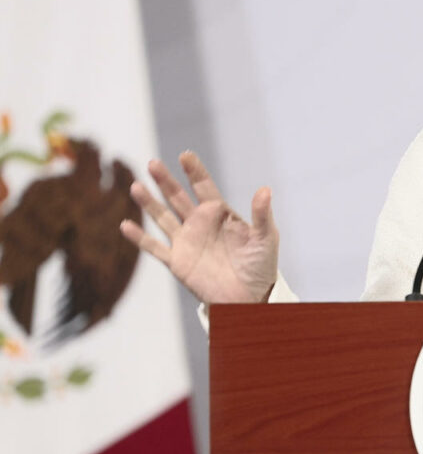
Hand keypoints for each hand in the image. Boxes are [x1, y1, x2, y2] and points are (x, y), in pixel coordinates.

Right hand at [119, 151, 278, 304]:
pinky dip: (140, 238)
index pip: (204, 187)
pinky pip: (154, 247)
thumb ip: (262, 214)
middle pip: (178, 197)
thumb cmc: (261, 265)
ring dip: (149, 203)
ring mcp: (186, 241)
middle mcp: (200, 224)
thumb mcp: (265, 238)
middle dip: (166, 180)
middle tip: (153, 163)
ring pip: (162, 217)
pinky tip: (125, 225)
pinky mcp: (177, 261)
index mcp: (220, 214)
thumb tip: (265, 190)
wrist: (250, 298)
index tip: (185, 155)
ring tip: (136, 186)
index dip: (195, 171)